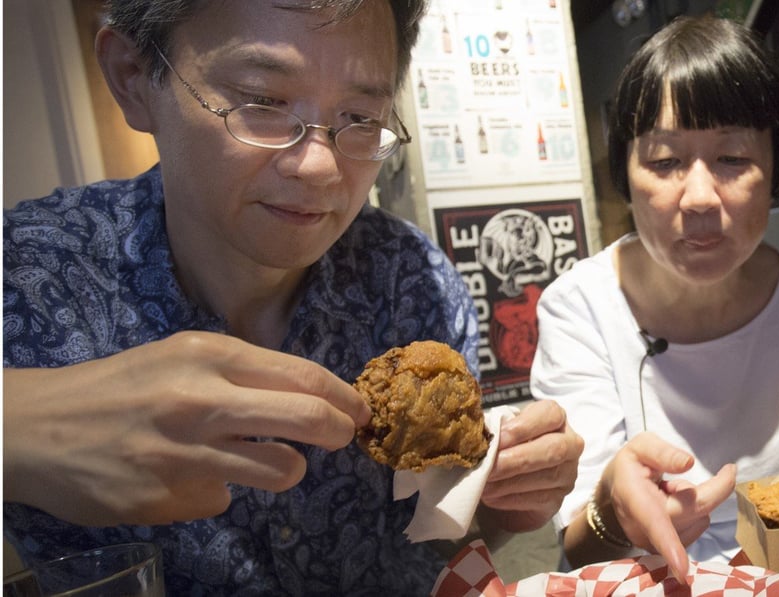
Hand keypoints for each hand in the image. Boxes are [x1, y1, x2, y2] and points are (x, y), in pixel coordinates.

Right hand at [3, 331, 369, 526]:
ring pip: (281, 471)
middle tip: (345, 438)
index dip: (345, 398)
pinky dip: (216, 490)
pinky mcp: (167, 499)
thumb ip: (244, 372)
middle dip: (340, 432)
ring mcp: (184, 455)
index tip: (361, 411)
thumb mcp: (181, 357)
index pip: (304, 377)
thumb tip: (316, 396)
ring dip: (286, 469)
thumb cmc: (122, 386)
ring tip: (262, 462)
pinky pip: (223, 499)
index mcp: (208, 355)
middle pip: (308, 420)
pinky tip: (182, 477)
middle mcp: (201, 401)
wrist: (36, 429)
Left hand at [479, 400, 583, 532]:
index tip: (499, 436)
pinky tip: (492, 496)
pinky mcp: (557, 499)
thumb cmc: (505, 448)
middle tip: (489, 464)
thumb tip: (485, 434)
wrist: (506, 482)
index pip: (551, 414)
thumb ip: (497, 429)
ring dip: (509, 481)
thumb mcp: (502, 431)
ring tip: (484, 482)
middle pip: (554, 448)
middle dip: (517, 458)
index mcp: (555, 419)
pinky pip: (538, 499)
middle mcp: (569, 444)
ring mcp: (567, 474)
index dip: (524, 425)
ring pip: (546, 477)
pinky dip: (510, 498)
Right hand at [599, 433, 734, 580]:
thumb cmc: (629, 468)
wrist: (612, 493)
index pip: (654, 522)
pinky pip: (698, 526)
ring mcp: (654, 544)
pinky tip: (675, 504)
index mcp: (635, 499)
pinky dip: (695, 512)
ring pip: (700, 518)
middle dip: (713, 488)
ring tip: (673, 490)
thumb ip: (663, 453)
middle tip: (721, 470)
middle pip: (696, 510)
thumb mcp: (640, 447)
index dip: (669, 546)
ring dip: (696, 500)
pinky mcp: (665, 551)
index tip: (682, 570)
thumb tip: (688, 463)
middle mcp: (644, 529)